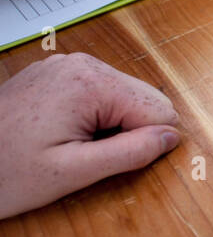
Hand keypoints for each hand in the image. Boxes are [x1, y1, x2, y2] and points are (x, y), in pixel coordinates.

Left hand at [0, 53, 179, 219]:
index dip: (146, 143)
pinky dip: (94, 117)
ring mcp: (66, 66)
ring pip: (125, 97)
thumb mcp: (74, 172)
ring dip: (112, 126)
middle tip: (88, 156)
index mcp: (90, 83)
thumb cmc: (3, 172)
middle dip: (128, 132)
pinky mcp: (56, 75)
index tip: (111, 160)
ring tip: (72, 146)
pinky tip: (64, 135)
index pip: (160, 111)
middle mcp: (81, 64)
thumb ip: (130, 153)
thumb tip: (171, 139)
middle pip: (145, 100)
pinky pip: (100, 94)